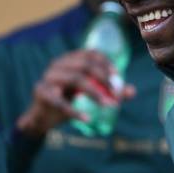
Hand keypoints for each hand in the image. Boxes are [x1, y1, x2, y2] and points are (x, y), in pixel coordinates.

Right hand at [17, 49, 134, 137]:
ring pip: (74, 79)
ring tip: (107, 105)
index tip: (117, 76)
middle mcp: (58, 64)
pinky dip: (74, 111)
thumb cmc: (67, 101)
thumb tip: (132, 91)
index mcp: (70, 60)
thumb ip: (108, 91)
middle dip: (103, 78)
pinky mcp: (41, 93)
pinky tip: (87, 119)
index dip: (105, 62)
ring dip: (94, 92)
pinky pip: (59, 101)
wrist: (41, 118)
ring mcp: (48, 77)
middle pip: (84, 65)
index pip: (90, 54)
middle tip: (115, 93)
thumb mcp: (88, 95)